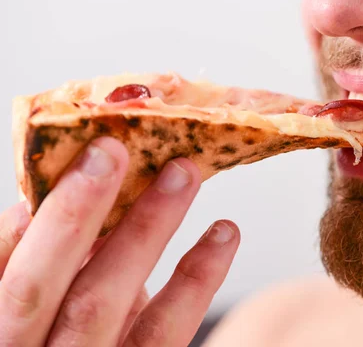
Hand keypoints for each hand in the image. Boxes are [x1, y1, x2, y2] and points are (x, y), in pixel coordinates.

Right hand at [0, 137, 239, 345]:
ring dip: (144, 230)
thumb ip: (50, 264)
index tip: (60, 169)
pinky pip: (166, 330)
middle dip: (73, 213)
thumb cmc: (67, 336)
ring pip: (101, 303)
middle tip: (110, 152)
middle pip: (37, 288)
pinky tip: (223, 233)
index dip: (23, 227)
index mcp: (5, 328)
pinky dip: (198, 279)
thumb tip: (46, 203)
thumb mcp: (50, 305)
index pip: (6, 278)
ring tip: (181, 175)